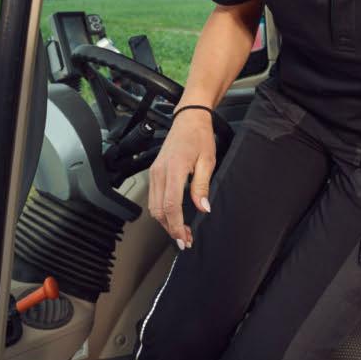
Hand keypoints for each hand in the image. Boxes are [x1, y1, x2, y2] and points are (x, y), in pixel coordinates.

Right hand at [147, 109, 215, 248]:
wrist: (188, 119)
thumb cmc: (199, 136)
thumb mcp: (207, 161)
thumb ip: (202, 186)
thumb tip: (202, 207)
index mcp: (173, 169)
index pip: (171, 205)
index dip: (177, 226)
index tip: (185, 238)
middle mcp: (159, 172)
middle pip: (159, 210)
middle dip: (171, 229)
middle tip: (185, 240)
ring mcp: (154, 172)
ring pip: (153, 206)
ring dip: (166, 222)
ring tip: (181, 231)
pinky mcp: (154, 172)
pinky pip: (153, 197)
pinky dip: (161, 211)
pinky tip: (173, 216)